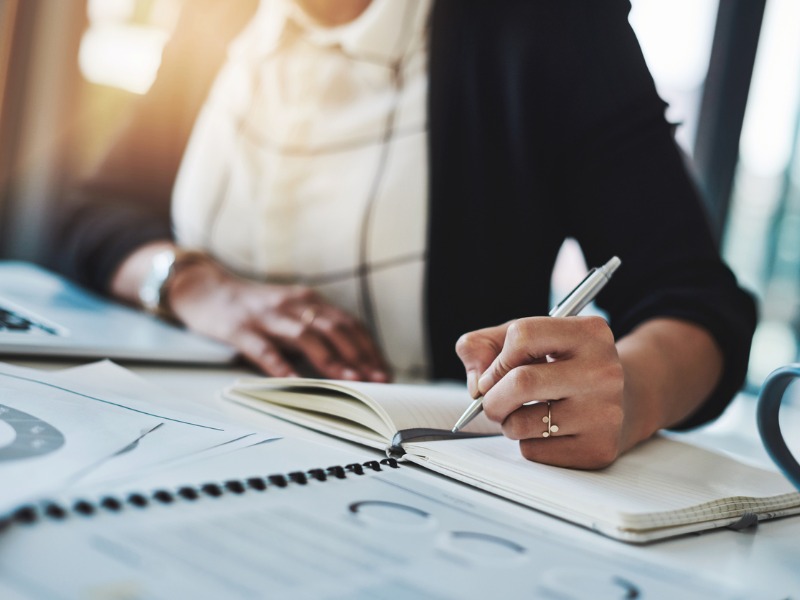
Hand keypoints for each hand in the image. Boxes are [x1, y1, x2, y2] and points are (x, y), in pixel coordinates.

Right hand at [167, 258, 390, 380]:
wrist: (204, 288)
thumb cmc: (253, 308)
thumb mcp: (290, 312)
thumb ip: (315, 330)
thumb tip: (349, 362)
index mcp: (308, 301)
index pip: (349, 323)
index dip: (369, 347)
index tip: (386, 370)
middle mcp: (293, 304)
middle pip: (335, 328)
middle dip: (361, 355)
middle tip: (380, 379)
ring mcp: (266, 316)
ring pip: (306, 337)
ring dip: (333, 360)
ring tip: (352, 381)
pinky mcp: (240, 328)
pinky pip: (264, 349)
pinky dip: (281, 366)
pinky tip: (295, 383)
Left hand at [455, 316, 627, 469]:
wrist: (624, 402)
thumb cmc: (564, 366)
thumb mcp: (530, 340)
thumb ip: (485, 346)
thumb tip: (476, 384)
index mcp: (589, 333)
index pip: (522, 335)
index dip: (496, 358)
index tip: (494, 373)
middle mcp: (603, 371)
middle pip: (521, 382)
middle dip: (492, 397)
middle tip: (492, 402)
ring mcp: (604, 412)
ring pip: (521, 424)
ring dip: (507, 423)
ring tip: (524, 414)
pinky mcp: (598, 448)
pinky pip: (534, 452)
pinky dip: (527, 443)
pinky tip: (547, 431)